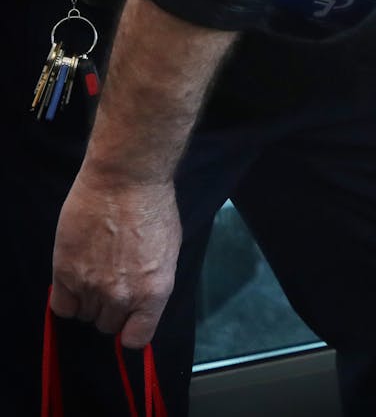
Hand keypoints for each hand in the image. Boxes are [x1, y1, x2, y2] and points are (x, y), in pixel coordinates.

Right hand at [50, 166, 180, 348]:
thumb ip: (153, 284)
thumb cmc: (154, 210)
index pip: (137, 339)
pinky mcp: (65, 272)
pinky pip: (61, 306)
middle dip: (111, 310)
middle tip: (113, 285)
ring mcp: (91, 286)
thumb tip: (141, 304)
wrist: (125, 182)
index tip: (130, 321)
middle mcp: (122, 295)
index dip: (132, 330)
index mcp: (154, 292)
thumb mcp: (169, 252)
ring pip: (84, 315)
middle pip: (108, 325)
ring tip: (96, 274)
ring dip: (89, 301)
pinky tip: (75, 282)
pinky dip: (67, 299)